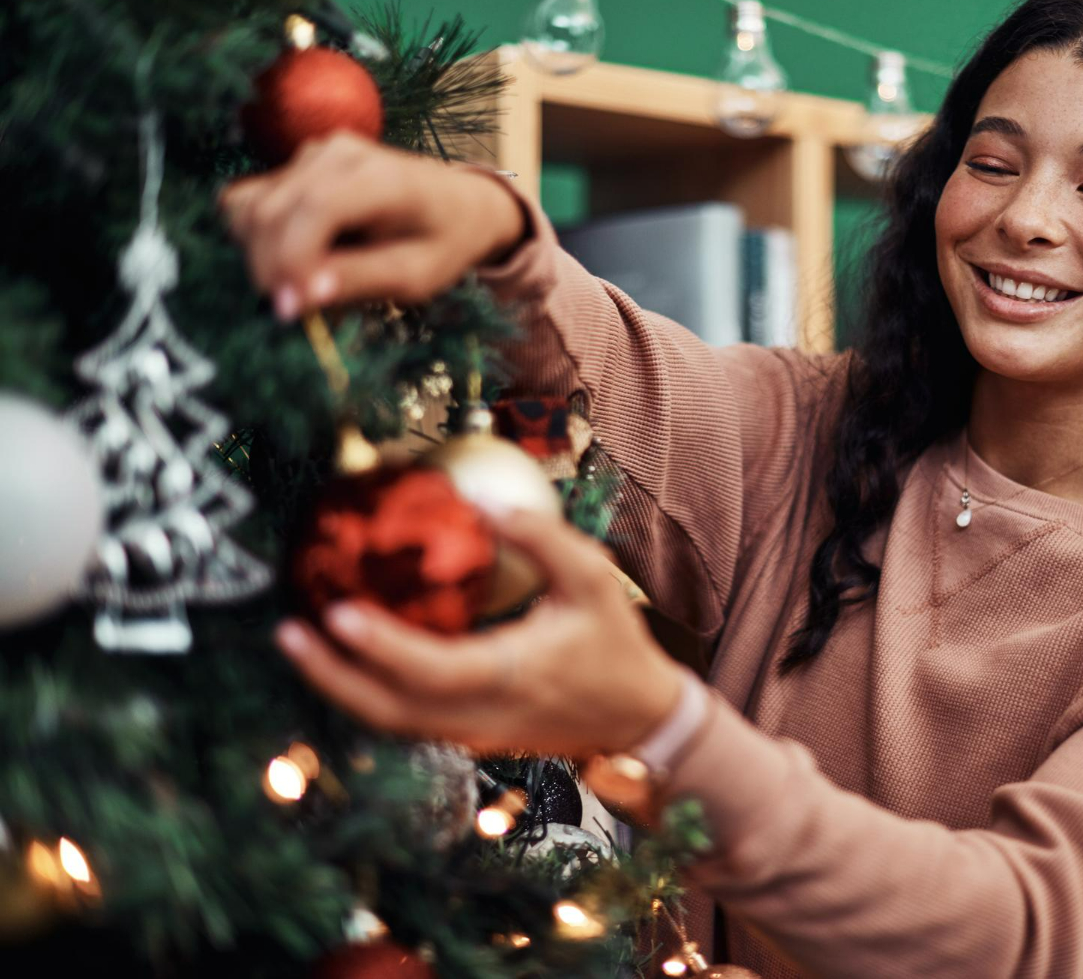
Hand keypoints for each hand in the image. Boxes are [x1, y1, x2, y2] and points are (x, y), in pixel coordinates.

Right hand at [219, 132, 526, 319]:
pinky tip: (291, 260)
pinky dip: (257, 238)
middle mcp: (337, 154)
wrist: (458, 204)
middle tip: (292, 310)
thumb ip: (360, 280)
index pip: (315, 208)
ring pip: (248, 205)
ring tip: (298, 283)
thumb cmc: (442, 242)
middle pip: (270, 209)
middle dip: (268, 268)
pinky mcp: (295, 165)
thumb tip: (301, 296)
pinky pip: (250, 201)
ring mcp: (312, 154)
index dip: (291, 260)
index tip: (289, 308)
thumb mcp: (417, 275)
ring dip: (257, 254)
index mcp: (381, 178)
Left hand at [275, 508, 683, 756]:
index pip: (432, 670)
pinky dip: (367, 691)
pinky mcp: (468, 735)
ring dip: (340, 685)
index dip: (381, 648)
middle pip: (389, 711)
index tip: (337, 614)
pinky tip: (343, 657)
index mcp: (511, 675)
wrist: (638, 718)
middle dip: (332, 677)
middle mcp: (481, 714)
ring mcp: (471, 733)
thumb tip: (486, 504)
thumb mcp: (593, 580)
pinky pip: (405, 718)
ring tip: (299, 641)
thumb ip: (543, 539)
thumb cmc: (617, 645)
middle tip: (286, 633)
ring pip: (390, 721)